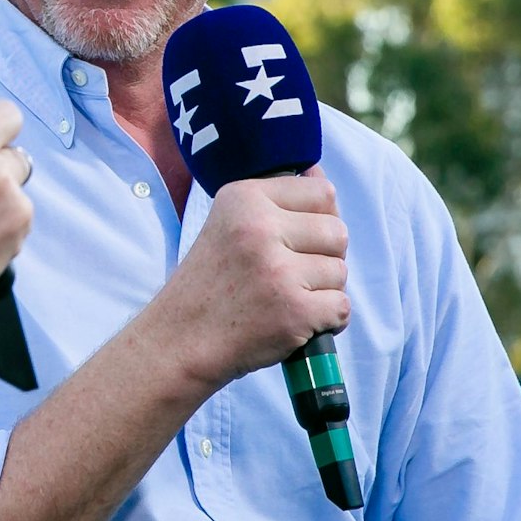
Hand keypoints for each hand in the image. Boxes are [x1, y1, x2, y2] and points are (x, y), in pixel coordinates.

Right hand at [147, 168, 347, 392]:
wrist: (179, 340)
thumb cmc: (210, 285)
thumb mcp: (227, 224)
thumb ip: (275, 204)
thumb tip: (322, 180)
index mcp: (244, 198)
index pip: (321, 192)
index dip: (319, 218)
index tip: (295, 240)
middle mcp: (260, 227)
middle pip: (337, 232)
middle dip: (324, 257)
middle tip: (289, 275)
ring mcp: (278, 270)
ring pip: (340, 272)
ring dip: (322, 291)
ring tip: (284, 299)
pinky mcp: (293, 310)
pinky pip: (341, 307)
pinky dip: (326, 321)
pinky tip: (295, 322)